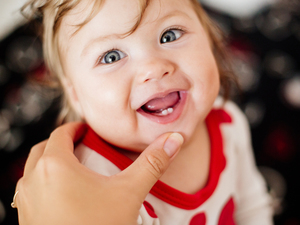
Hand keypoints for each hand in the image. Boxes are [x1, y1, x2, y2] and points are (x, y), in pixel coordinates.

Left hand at [15, 122, 182, 224]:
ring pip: (34, 170)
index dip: (75, 129)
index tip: (87, 131)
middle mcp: (33, 181)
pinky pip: (31, 190)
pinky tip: (63, 195)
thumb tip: (173, 140)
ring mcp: (25, 201)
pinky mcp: (26, 218)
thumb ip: (151, 163)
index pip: (61, 134)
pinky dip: (44, 183)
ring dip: (50, 163)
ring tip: (73, 168)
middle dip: (62, 143)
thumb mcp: (129, 193)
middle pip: (44, 149)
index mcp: (54, 166)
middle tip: (81, 145)